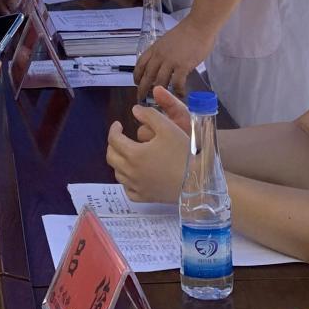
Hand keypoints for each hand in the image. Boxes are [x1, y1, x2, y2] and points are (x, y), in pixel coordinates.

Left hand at [105, 86, 189, 204]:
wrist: (197, 181)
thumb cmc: (183, 153)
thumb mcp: (168, 127)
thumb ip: (149, 115)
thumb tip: (134, 110)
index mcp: (133, 153)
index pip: (114, 140)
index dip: (114, 130)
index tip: (119, 125)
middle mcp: (131, 172)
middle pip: (111, 157)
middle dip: (113, 145)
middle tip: (120, 138)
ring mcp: (137, 187)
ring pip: (117, 174)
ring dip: (118, 162)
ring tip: (128, 154)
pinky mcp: (145, 198)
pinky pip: (128, 190)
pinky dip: (126, 181)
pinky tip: (134, 176)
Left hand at [134, 17, 211, 103]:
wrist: (199, 25)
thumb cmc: (187, 32)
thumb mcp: (168, 40)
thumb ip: (163, 52)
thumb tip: (163, 64)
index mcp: (155, 48)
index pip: (140, 64)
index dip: (137, 75)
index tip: (136, 83)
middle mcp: (159, 55)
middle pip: (147, 76)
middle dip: (143, 89)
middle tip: (143, 99)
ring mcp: (170, 61)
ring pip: (160, 82)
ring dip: (160, 93)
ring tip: (161, 102)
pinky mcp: (183, 66)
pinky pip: (177, 83)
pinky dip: (177, 92)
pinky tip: (180, 96)